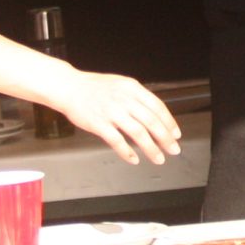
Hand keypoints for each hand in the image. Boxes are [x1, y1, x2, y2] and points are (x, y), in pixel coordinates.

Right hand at [50, 71, 183, 165]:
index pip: (157, 106)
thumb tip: (154, 115)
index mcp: (132, 88)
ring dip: (151, 148)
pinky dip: (127, 152)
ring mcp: (111, 111)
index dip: (169, 122)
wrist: (68, 87)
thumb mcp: (120, 85)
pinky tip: (134, 159)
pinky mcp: (98, 124)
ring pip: (138, 132)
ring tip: (158, 158)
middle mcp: (124, 99)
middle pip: (151, 121)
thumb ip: (136, 98)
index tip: (176, 134)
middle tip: (173, 149)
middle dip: (165, 138)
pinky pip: (117, 141)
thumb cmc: (93, 87)